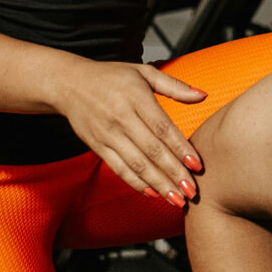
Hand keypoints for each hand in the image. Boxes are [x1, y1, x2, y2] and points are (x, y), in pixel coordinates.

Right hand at [50, 60, 205, 205]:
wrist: (69, 84)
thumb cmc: (110, 77)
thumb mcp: (143, 72)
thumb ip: (173, 85)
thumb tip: (201, 94)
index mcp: (135, 97)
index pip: (162, 128)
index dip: (180, 148)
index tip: (197, 165)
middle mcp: (121, 118)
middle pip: (152, 151)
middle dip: (173, 173)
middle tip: (192, 191)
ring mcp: (108, 134)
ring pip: (136, 164)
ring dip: (158, 184)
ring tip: (176, 199)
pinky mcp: (98, 146)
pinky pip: (119, 169)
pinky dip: (136, 183)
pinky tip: (153, 194)